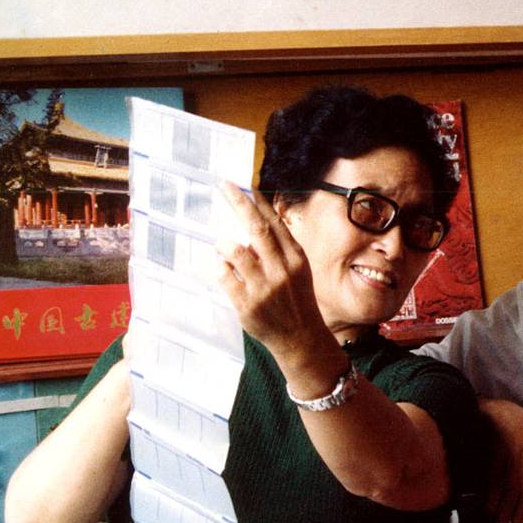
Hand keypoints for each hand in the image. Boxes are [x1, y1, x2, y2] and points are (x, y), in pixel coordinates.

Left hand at [215, 182, 329, 360]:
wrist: (301, 338)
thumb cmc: (296, 299)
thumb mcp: (298, 271)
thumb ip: (279, 250)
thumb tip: (250, 228)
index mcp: (295, 258)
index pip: (274, 223)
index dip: (258, 202)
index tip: (243, 184)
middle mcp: (281, 270)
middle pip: (256, 228)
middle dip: (238, 203)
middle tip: (223, 186)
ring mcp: (263, 288)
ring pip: (234, 251)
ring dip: (224, 245)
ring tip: (223, 247)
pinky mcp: (246, 304)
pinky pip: (224, 276)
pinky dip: (221, 269)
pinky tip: (226, 272)